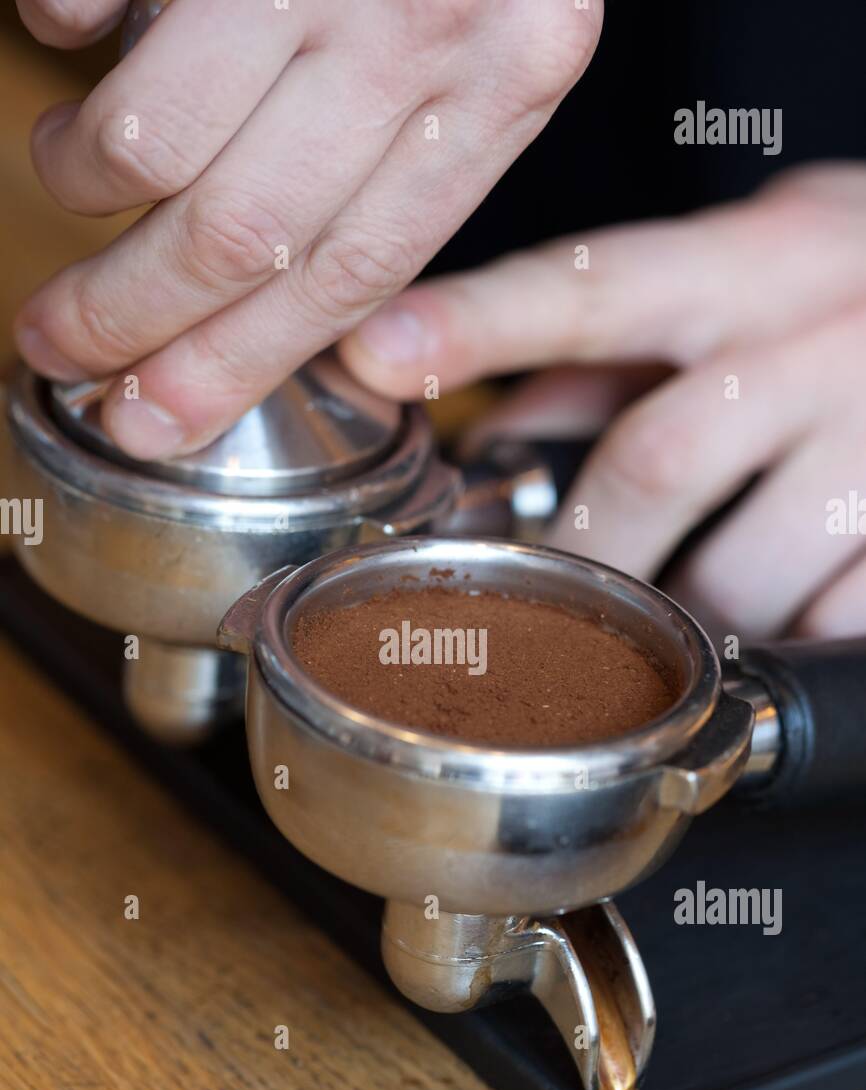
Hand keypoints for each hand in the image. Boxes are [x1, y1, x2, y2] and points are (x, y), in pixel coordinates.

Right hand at [13, 0, 600, 458]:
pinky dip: (64, 28)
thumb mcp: (485, 36)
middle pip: (245, 237)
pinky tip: (85, 28)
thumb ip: (405, 160)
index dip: (238, 365)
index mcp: (507, 72)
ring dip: (85, 183)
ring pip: (153, 143)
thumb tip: (264, 299)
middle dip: (131, 318)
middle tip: (61, 352)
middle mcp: (423, 16)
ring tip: (74, 177)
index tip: (154, 422)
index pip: (356, 274)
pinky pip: (91, 3)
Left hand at [340, 164, 865, 639]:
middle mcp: (818, 341)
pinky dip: (779, 645)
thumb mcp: (743, 275)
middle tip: (543, 603)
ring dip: (683, 624)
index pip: (596, 287)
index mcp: (751, 266)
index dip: (480, 322)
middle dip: (581, 556)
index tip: (376, 350)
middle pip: (657, 462)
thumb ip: (616, 341)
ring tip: (672, 626)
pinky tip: (771, 622)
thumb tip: (489, 413)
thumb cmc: (849, 290)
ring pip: (744, 573)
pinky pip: (829, 624)